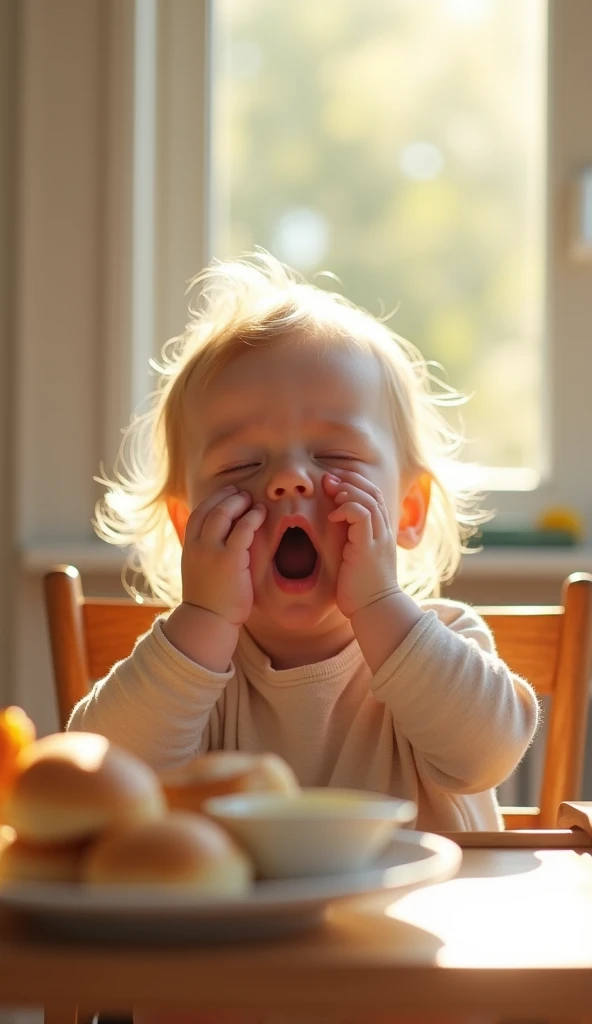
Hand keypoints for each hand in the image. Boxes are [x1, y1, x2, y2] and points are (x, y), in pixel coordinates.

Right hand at [181, 485, 266, 625]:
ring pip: (224, 514)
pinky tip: (261, 513)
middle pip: (211, 509)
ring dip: (239, 503)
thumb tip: (223, 540)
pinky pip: (242, 530)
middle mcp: (197, 546)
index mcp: (189, 547)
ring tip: (252, 501)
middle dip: (228, 497)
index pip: (198, 513)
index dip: (214, 499)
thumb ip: (207, 553)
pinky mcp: (230, 559)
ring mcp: (212, 552)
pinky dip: (252, 517)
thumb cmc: (210, 600)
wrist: (208, 621)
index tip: (228, 494)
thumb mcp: (201, 571)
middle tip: (243, 494)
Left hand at [325, 472, 400, 618]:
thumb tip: (334, 531)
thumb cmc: (362, 590)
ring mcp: (378, 539)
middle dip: (350, 480)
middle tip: (329, 479)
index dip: (355, 484)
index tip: (334, 482)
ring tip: (331, 493)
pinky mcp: (368, 548)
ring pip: (369, 500)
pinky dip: (346, 508)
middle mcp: (383, 532)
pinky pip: (361, 516)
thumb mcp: (356, 560)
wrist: (375, 610)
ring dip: (347, 491)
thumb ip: (350, 543)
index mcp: (381, 533)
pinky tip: (332, 515)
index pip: (374, 496)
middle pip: (373, 492)